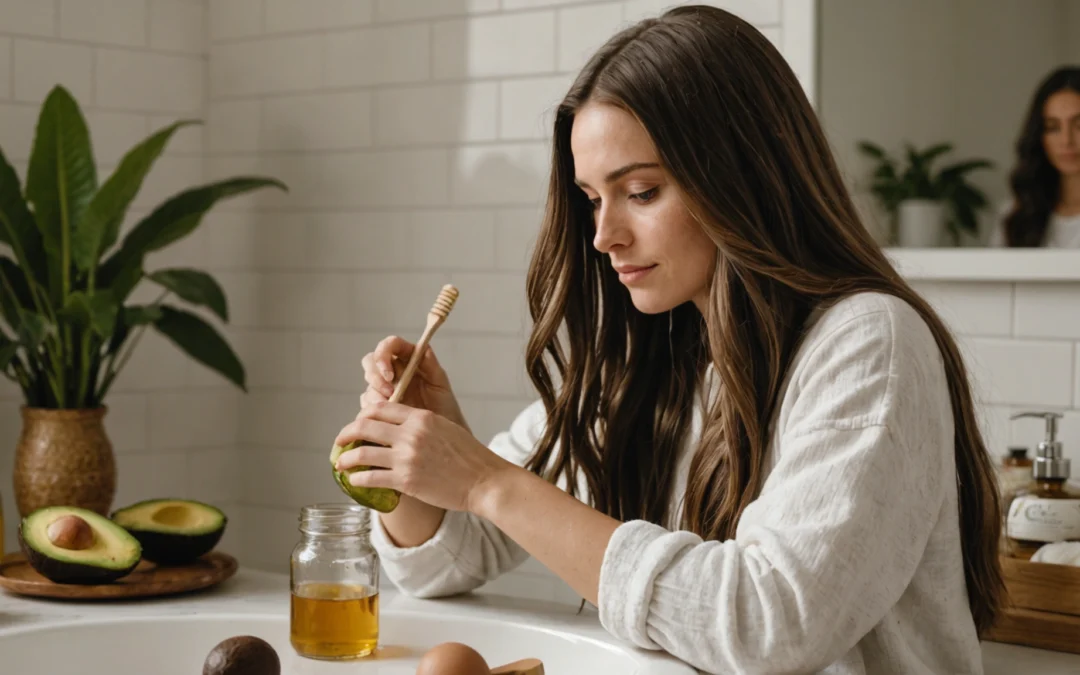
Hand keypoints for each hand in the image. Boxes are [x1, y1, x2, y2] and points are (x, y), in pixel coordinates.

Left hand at [334, 401, 515, 513]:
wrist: (484, 481)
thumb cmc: (469, 456)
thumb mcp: (445, 428)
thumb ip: (420, 425)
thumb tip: (397, 429)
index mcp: (421, 417)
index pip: (381, 408)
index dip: (363, 415)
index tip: (357, 424)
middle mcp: (411, 434)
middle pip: (365, 426)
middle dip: (346, 434)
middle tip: (340, 442)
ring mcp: (407, 457)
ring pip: (363, 453)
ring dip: (346, 459)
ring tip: (340, 464)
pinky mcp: (406, 481)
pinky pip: (372, 478)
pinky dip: (358, 479)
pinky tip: (354, 482)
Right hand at [361, 336, 468, 431]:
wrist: (440, 436)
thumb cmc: (444, 408)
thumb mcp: (440, 384)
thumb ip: (430, 364)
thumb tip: (422, 348)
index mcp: (409, 359)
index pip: (390, 345)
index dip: (384, 354)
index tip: (390, 373)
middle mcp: (394, 371)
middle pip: (371, 361)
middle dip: (375, 375)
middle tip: (390, 393)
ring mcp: (384, 388)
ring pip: (368, 383)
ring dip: (376, 395)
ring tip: (394, 409)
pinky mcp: (379, 406)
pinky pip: (367, 403)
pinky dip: (374, 408)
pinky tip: (387, 417)